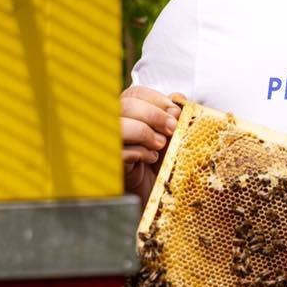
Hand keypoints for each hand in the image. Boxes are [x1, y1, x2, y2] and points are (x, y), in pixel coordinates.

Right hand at [120, 85, 182, 201]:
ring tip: (160, 145)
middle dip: (153, 115)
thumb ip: (174, 114)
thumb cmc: (164, 162)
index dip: (157, 100)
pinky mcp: (110, 163)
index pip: (135, 93)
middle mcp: (114, 123)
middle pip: (125, 104)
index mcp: (129, 112)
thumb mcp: (174, 135)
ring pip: (119, 125)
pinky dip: (140, 153)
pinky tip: (151, 159)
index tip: (176, 112)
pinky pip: (120, 151)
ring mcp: (108, 143)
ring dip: (145, 132)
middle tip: (172, 129)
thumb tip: (178, 98)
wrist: (160, 194)